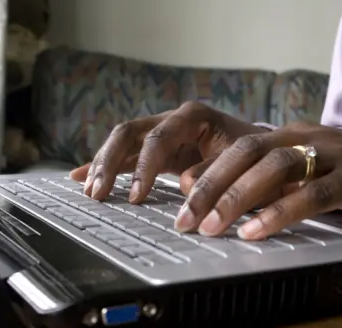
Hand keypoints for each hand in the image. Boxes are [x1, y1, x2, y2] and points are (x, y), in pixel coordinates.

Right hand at [69, 101, 267, 201]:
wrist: (260, 150)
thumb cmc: (253, 154)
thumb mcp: (240, 161)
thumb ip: (214, 170)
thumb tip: (185, 184)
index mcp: (192, 116)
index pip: (157, 138)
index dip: (143, 168)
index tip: (136, 196)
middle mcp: (172, 120)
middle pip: (129, 133)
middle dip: (109, 163)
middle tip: (98, 193)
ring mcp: (162, 133)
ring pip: (122, 143)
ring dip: (103, 166)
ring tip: (90, 192)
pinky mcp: (157, 150)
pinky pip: (126, 155)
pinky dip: (106, 167)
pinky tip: (81, 177)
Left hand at [174, 122, 341, 239]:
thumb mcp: (311, 174)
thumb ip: (276, 182)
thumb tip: (231, 197)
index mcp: (293, 134)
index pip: (239, 146)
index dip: (208, 169)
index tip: (180, 194)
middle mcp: (308, 137)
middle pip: (248, 152)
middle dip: (211, 185)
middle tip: (186, 218)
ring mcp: (334, 154)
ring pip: (275, 167)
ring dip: (238, 198)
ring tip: (212, 226)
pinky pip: (313, 194)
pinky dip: (281, 213)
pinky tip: (257, 232)